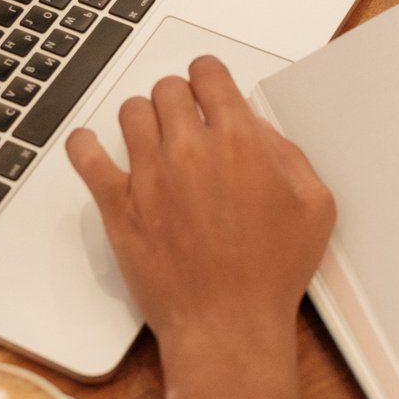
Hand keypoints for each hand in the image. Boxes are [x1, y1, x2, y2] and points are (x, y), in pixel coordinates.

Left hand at [65, 54, 335, 365]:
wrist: (227, 325)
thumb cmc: (269, 274)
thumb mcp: (313, 206)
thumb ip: (289, 154)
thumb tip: (259, 130)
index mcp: (238, 142)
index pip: (209, 74)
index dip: (208, 76)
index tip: (206, 85)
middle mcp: (189, 150)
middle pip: (167, 89)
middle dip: (178, 99)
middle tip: (185, 120)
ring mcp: (149, 175)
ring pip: (131, 112)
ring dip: (143, 118)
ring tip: (152, 137)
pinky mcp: (118, 205)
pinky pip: (86, 155)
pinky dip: (85, 144)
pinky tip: (90, 145)